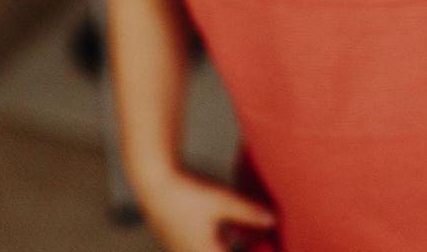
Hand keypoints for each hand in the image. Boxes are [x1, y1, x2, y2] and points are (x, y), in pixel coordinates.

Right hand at [137, 168, 277, 251]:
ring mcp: (182, 248)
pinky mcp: (176, 237)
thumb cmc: (188, 193)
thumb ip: (249, 213)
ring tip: (245, 236)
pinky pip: (201, 245)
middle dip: (242, 247)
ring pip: (212, 249)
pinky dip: (217, 240)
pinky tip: (226, 227)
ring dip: (228, 244)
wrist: (153, 182)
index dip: (253, 251)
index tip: (267, 245)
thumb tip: (273, 220)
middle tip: (258, 239)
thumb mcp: (223, 201)